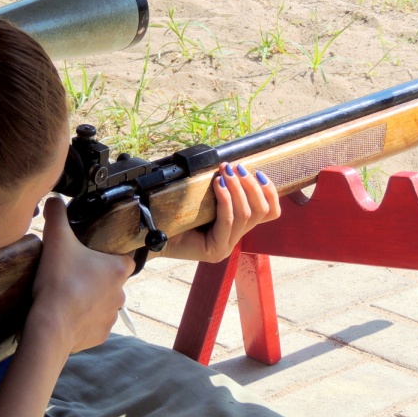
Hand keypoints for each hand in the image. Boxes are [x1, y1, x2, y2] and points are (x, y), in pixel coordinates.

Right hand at [27, 196, 134, 353]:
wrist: (51, 325)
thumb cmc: (60, 282)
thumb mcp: (57, 241)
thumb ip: (57, 216)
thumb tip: (54, 199)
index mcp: (119, 268)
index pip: (123, 256)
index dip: (106, 254)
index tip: (89, 256)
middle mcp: (122, 293)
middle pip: (111, 280)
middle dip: (94, 277)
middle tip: (72, 274)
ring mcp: (112, 316)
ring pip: (103, 302)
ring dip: (89, 299)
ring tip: (67, 296)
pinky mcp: (101, 334)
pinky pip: (94, 324)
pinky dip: (83, 320)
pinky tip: (66, 315)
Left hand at [162, 162, 280, 262]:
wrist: (148, 230)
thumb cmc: (174, 210)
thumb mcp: (205, 195)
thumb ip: (223, 187)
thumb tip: (235, 165)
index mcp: (236, 227)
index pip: (269, 213)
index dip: (269, 192)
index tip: (258, 173)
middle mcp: (234, 239)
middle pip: (260, 212)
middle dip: (251, 186)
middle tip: (235, 167)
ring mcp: (225, 247)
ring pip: (245, 216)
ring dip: (238, 189)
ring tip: (225, 172)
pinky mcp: (214, 251)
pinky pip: (227, 222)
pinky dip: (226, 200)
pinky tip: (219, 185)